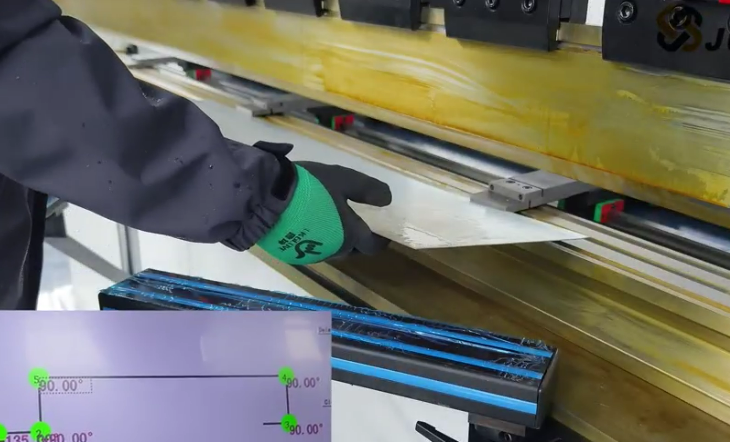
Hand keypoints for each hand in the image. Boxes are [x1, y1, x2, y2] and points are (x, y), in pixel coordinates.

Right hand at [256, 146, 391, 264]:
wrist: (265, 198)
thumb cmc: (310, 188)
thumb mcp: (343, 180)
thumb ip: (367, 190)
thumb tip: (387, 200)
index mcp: (349, 236)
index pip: (372, 246)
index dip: (379, 240)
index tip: (380, 232)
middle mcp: (332, 251)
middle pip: (351, 250)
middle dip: (356, 239)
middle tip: (354, 221)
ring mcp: (309, 254)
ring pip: (330, 250)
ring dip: (334, 239)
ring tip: (329, 221)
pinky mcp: (290, 253)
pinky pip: (309, 248)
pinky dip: (313, 238)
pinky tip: (307, 224)